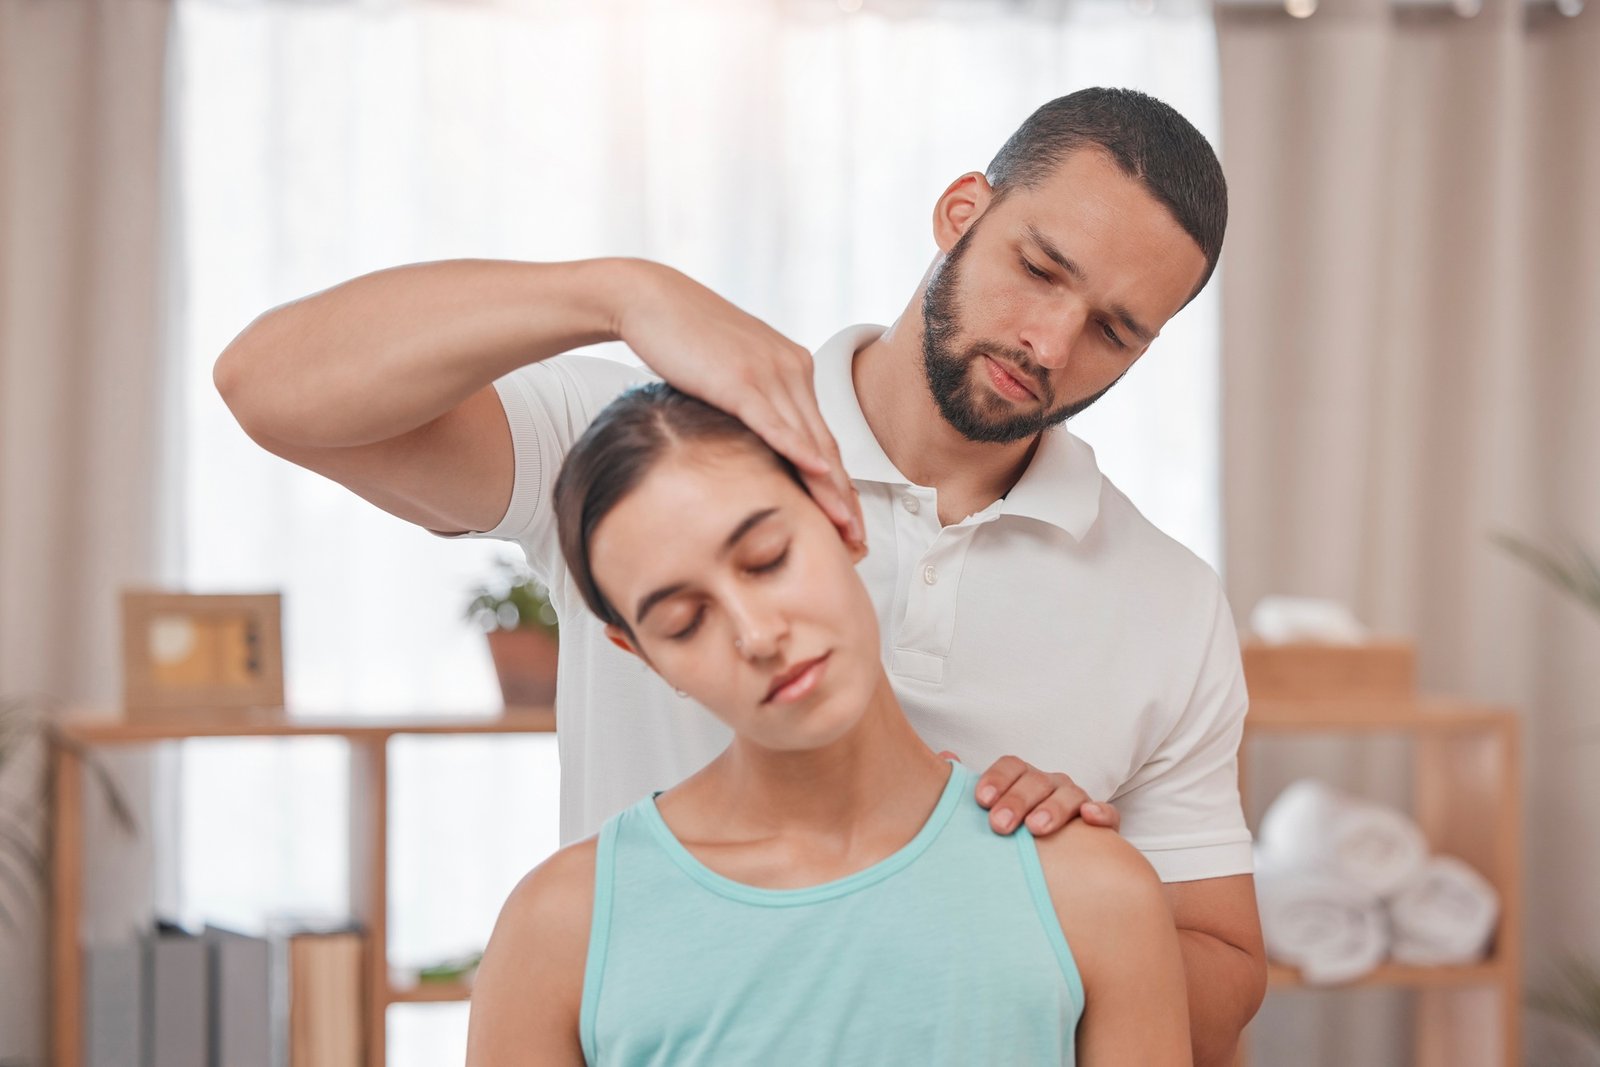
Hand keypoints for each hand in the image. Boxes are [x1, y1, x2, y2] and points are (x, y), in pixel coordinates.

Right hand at [612, 260, 865, 550]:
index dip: (839, 484)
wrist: (652, 299)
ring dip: (829, 486)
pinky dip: (797, 449)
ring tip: (844, 525)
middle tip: (858, 539)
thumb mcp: (731, 373)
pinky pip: (774, 421)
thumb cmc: (685, 338)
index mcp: (794, 370)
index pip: (822, 437)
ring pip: (807, 440)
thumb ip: (753, 402)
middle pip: (824, 445)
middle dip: (844, 497)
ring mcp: (769, 373)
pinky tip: (815, 472)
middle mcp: (792, 370)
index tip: (850, 521)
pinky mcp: (740, 379)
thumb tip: (756, 441)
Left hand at [939, 752, 1119, 835]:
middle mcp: (1050, 784)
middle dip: (1016, 801)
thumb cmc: (1014, 829)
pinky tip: (1089, 819)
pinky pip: (1108, 814)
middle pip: (1035, 781)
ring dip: (1053, 808)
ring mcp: (1077, 800)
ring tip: (1036, 828)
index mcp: (1023, 778)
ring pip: (1069, 794)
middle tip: (999, 825)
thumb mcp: (991, 810)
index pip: (1011, 766)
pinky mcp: (1103, 823)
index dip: (996, 780)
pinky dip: (1101, 813)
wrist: (1058, 857)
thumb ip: (966, 788)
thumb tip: (945, 756)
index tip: (980, 801)